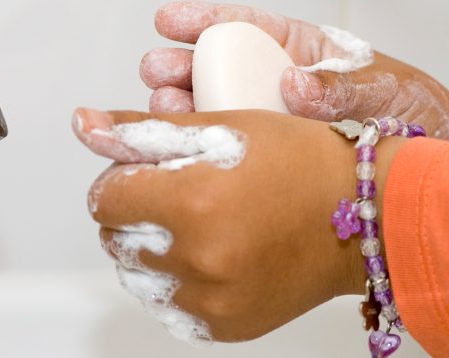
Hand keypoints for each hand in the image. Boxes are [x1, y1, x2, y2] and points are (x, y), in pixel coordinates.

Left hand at [72, 107, 405, 340]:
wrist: (363, 216)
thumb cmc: (301, 162)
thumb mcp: (220, 127)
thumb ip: (142, 129)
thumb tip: (85, 122)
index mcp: (193, 202)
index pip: (104, 198)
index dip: (122, 180)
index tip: (146, 174)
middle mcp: (199, 259)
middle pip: (115, 237)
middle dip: (136, 214)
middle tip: (181, 195)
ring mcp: (211, 301)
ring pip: (137, 275)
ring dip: (151, 250)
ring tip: (197, 225)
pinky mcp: (223, 326)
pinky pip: (168, 306)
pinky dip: (176, 282)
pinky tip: (209, 255)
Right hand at [141, 1, 448, 149]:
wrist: (428, 178)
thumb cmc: (415, 117)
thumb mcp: (386, 90)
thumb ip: (341, 87)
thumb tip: (293, 83)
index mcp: (304, 52)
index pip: (249, 26)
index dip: (206, 20)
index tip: (169, 20)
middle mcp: (279, 85)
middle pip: (219, 67)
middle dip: (181, 65)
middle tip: (156, 71)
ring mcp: (270, 124)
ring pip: (215, 108)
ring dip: (182, 107)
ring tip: (162, 110)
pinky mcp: (269, 160)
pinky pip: (230, 149)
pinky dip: (202, 147)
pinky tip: (182, 148)